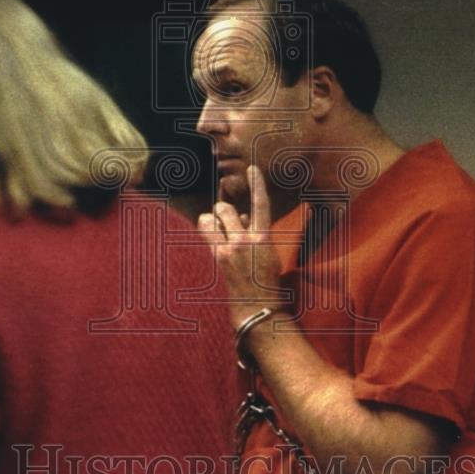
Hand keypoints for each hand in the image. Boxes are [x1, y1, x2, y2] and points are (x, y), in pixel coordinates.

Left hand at [197, 165, 283, 327]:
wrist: (257, 305)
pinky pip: (206, 233)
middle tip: (227, 220)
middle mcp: (245, 240)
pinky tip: (215, 238)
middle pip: (225, 209)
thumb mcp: (268, 252)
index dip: (257, 184)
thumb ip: (254, 231)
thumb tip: (242, 215)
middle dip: (223, 211)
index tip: (252, 168)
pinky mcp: (217, 257)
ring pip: (210, 219)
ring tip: (219, 229)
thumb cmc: (265, 278)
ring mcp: (229, 249)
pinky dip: (208, 230)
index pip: (260, 204)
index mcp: (263, 237)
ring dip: (212, 219)